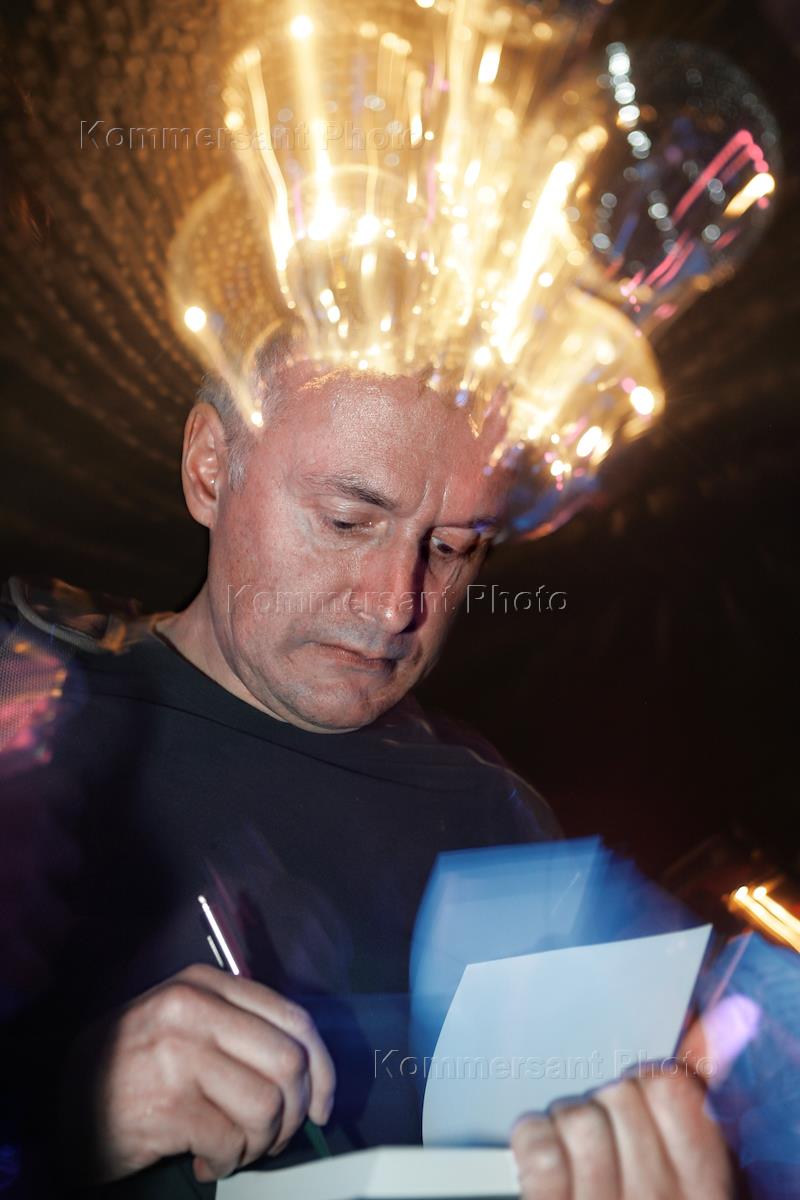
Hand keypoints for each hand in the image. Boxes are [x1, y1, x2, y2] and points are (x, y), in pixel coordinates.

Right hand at [58, 963, 335, 1183]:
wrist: (66, 1101)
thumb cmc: (135, 1065)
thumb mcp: (185, 1022)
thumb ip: (238, 1025)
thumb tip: (307, 1062)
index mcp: (206, 984)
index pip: (293, 1018)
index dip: (323, 1067)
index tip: (323, 1103)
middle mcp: (193, 1009)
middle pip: (289, 1063)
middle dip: (295, 1113)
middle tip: (275, 1136)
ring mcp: (178, 1054)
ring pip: (267, 1105)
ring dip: (261, 1143)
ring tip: (237, 1149)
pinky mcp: (166, 1104)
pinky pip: (231, 1141)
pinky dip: (228, 1163)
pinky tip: (206, 1160)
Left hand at [510, 1021, 732, 1198]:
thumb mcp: (689, 1177)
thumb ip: (696, 1104)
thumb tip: (711, 1025)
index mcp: (702, 1188)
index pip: (673, 1089)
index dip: (647, 1089)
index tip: (637, 1108)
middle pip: (619, 1094)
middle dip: (605, 1110)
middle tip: (606, 1148)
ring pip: (578, 1116)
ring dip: (566, 1129)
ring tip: (573, 1160)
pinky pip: (537, 1146)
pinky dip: (530, 1142)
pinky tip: (540, 1164)